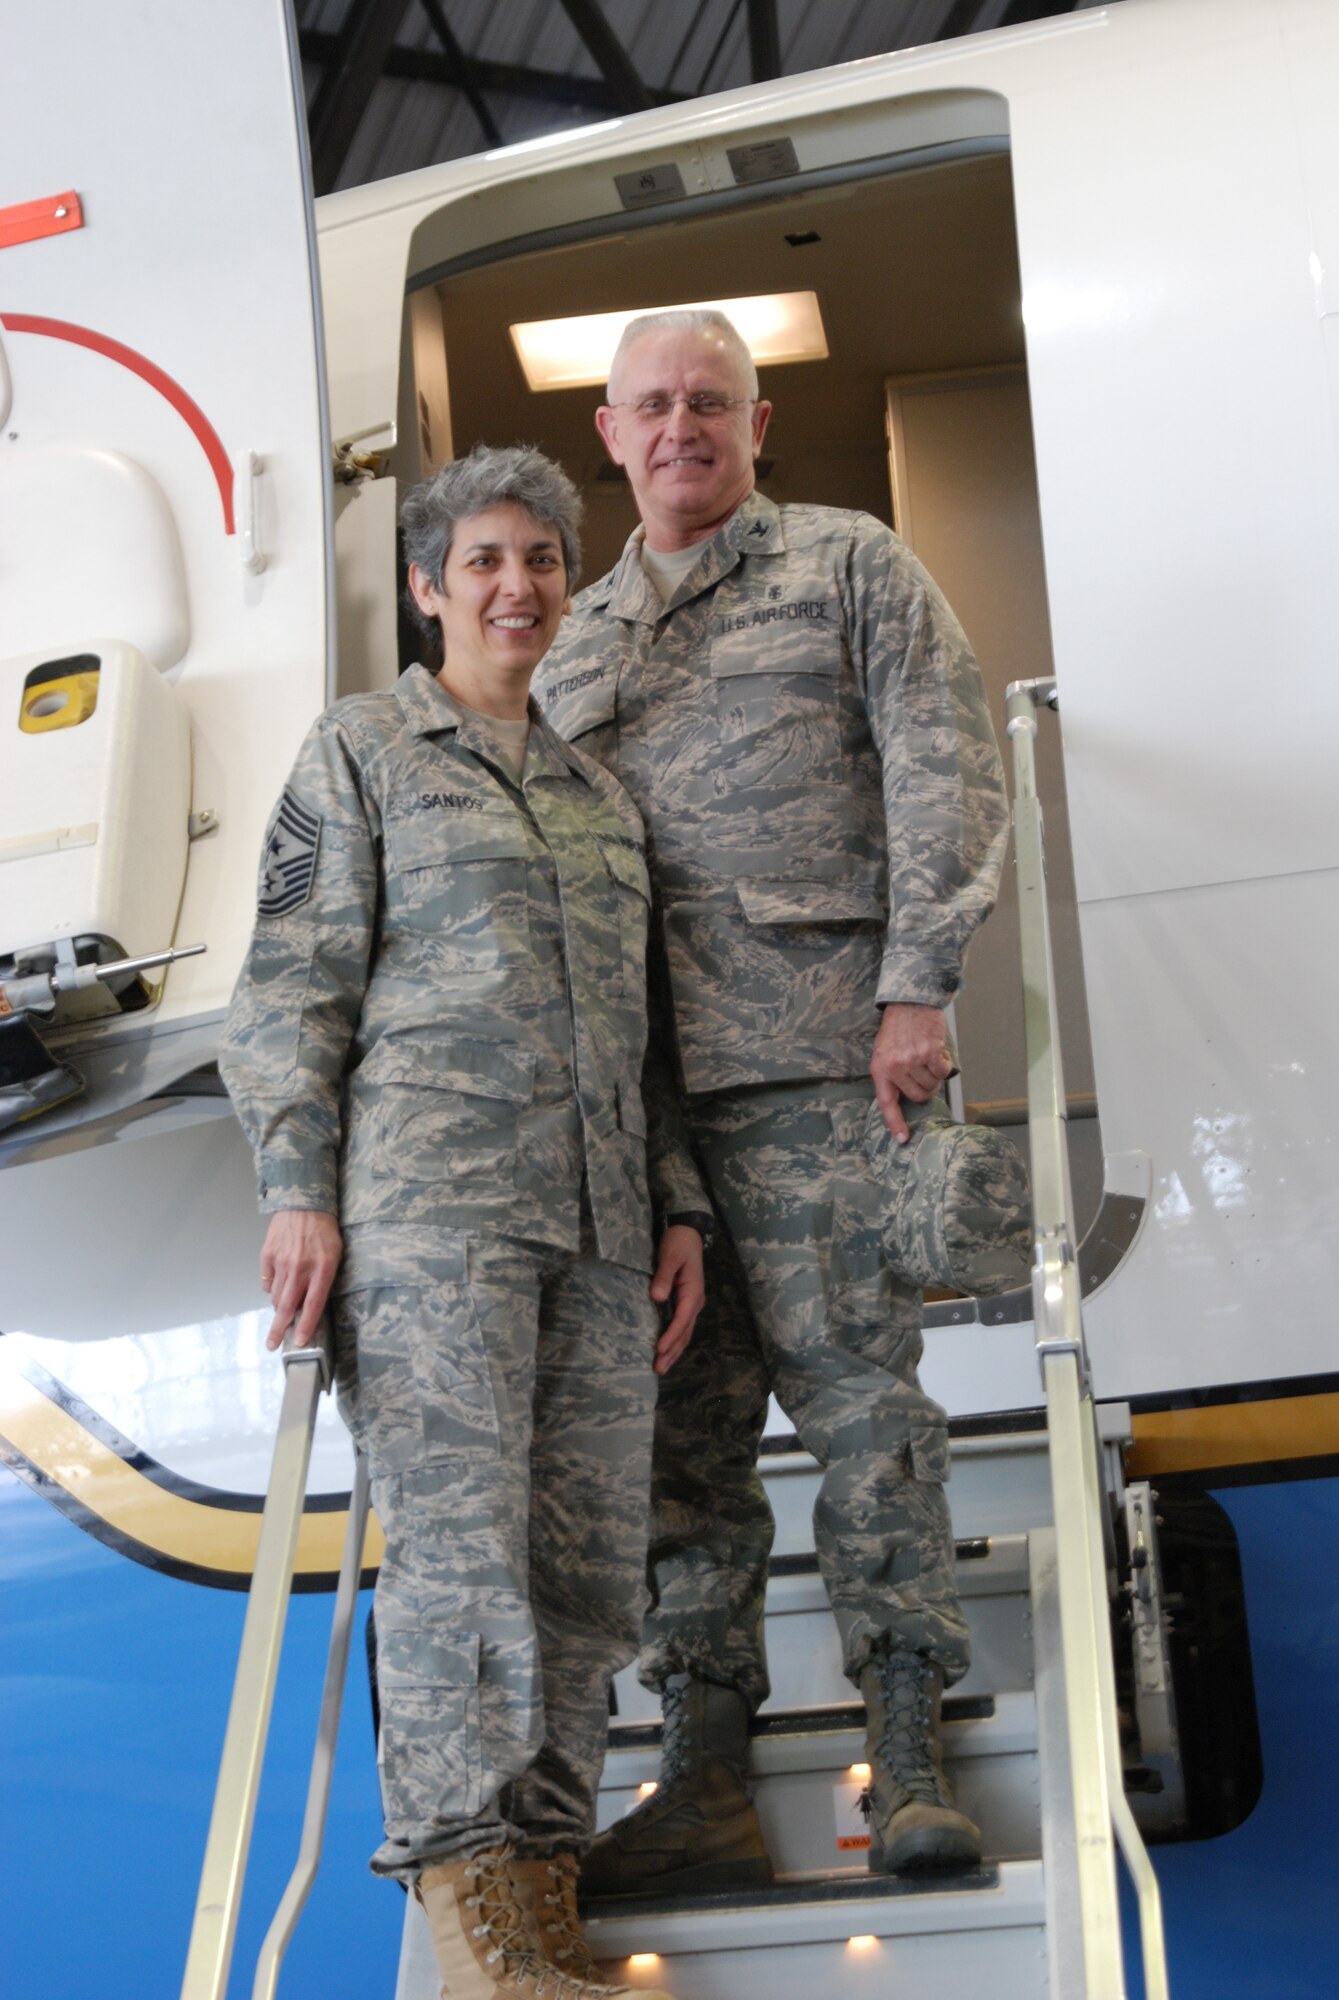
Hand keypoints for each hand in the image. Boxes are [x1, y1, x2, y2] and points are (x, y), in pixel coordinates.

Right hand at [260, 1209, 342, 1350]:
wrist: (304, 1203)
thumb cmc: (324, 1231)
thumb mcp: (335, 1255)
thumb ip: (323, 1280)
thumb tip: (309, 1304)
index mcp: (322, 1269)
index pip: (313, 1305)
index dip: (306, 1327)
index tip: (300, 1342)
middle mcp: (301, 1268)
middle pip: (286, 1307)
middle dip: (279, 1329)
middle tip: (272, 1344)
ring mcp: (282, 1261)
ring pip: (276, 1296)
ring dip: (278, 1308)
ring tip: (281, 1313)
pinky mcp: (268, 1255)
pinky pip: (267, 1281)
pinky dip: (271, 1287)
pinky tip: (278, 1285)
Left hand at [649, 1223, 705, 1375]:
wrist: (687, 1233)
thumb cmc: (678, 1243)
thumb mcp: (670, 1256)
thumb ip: (664, 1277)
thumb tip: (657, 1298)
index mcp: (693, 1292)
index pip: (682, 1319)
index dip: (671, 1336)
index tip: (659, 1349)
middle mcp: (695, 1301)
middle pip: (685, 1332)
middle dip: (673, 1352)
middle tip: (658, 1368)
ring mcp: (692, 1303)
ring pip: (685, 1332)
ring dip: (674, 1350)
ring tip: (661, 1367)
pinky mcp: (685, 1302)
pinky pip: (681, 1326)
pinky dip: (674, 1340)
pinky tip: (666, 1350)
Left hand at [870, 1003, 953, 1143]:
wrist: (909, 1001)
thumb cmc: (897, 1028)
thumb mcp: (884, 1052)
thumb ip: (892, 1074)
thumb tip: (907, 1097)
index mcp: (880, 1069)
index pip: (887, 1103)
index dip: (895, 1123)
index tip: (903, 1139)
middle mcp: (894, 1067)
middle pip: (918, 1096)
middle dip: (926, 1088)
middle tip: (925, 1072)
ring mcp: (912, 1060)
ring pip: (932, 1084)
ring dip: (935, 1074)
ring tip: (928, 1056)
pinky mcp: (929, 1052)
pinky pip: (943, 1071)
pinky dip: (944, 1064)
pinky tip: (938, 1051)